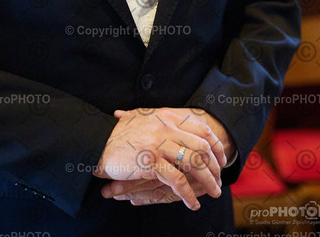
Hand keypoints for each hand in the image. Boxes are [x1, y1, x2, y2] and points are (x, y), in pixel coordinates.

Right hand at [95, 107, 225, 210]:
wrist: (98, 142)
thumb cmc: (120, 135)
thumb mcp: (143, 119)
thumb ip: (162, 121)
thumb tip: (180, 127)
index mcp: (166, 116)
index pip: (202, 128)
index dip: (215, 146)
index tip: (221, 159)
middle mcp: (166, 126)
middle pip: (202, 147)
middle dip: (215, 166)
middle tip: (218, 180)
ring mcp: (159, 143)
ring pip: (194, 163)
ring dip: (208, 181)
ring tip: (213, 192)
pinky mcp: (151, 161)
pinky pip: (177, 180)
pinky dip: (188, 194)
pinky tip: (192, 203)